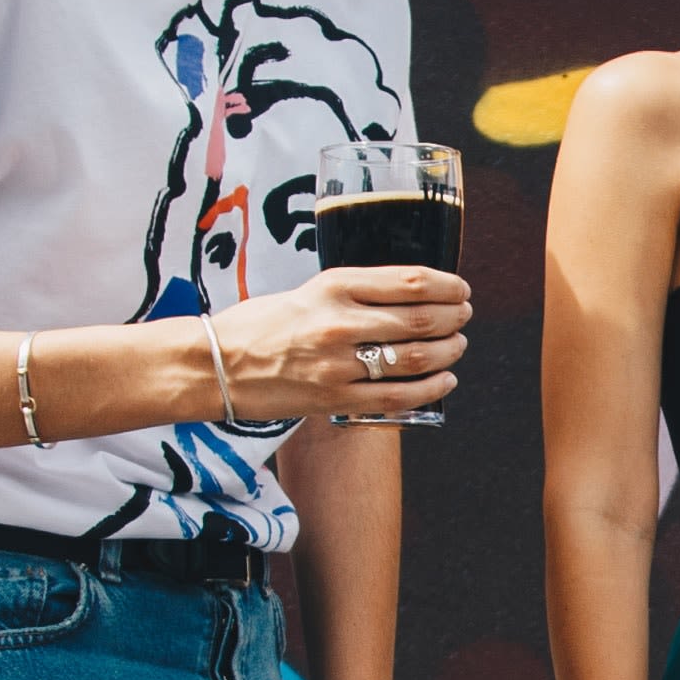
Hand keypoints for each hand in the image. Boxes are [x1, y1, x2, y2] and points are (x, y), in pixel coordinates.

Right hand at [211, 262, 471, 426]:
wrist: (216, 364)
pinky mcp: (337, 398)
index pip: (410, 281)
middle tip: (463, 316)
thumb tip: (410, 297)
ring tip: (457, 345)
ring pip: (417, 358)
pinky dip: (431, 387)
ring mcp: (339, 363)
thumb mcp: (310, 291)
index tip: (459, 289)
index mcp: (333, 285)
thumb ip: (356, 293)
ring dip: (449, 351)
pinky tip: (445, 380)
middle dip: (454, 317)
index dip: (447, 286)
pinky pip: (399, 396)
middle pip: (421, 319)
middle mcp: (340, 322)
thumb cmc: (261, 324)